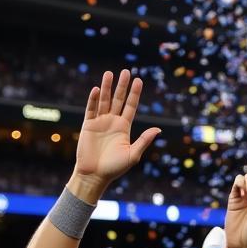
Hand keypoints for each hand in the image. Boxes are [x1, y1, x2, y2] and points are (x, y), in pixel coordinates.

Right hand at [70, 70, 161, 202]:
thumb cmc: (115, 168)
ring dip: (107, 87)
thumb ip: (144, 140)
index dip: (134, 94)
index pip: (130, 106)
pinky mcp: (88, 125)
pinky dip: (94, 99)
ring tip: (110, 73)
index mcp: (124, 128)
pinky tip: (98, 89)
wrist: (95, 176)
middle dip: (122, 86)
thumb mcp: (133, 155)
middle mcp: (112, 122)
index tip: (139, 80)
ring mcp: (100, 122)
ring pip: (104, 101)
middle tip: (126, 71)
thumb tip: (159, 129)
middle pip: (118, 100)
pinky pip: (91, 109)